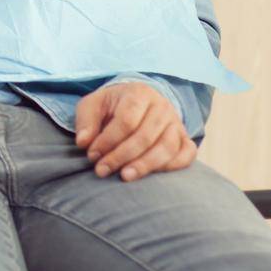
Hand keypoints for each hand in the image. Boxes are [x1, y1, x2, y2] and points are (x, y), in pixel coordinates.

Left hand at [73, 81, 195, 182]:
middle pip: (145, 136)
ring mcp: (176, 122)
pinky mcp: (184, 138)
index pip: (126, 120)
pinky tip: (152, 176)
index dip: (108, 141)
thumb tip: (83, 142)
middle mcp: (162, 106)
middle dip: (121, 156)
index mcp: (139, 93)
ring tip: (125, 176)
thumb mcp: (93, 105)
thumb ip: (86, 121)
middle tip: (102, 171)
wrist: (138, 101)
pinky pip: (186, 154)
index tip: (92, 155)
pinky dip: (172, 166)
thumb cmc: (112, 106)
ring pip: (166, 147)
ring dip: (145, 165)